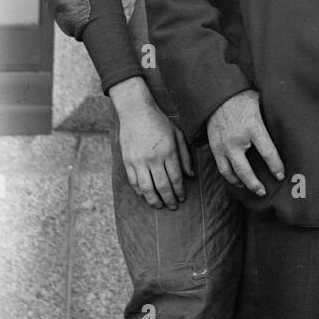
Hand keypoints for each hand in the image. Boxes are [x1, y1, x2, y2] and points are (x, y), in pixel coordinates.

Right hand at [110, 78, 193, 210]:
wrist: (136, 112)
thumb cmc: (160, 122)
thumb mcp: (178, 135)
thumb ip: (185, 156)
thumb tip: (190, 176)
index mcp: (168, 152)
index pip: (175, 178)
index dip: (179, 191)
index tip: (182, 198)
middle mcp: (153, 158)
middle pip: (162, 186)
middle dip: (169, 199)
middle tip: (173, 206)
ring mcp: (139, 160)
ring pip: (147, 188)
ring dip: (154, 200)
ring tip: (160, 206)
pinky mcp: (127, 161)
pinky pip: (133, 181)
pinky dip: (140, 192)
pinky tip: (146, 196)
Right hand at [207, 89, 284, 196]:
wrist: (217, 94)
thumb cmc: (244, 99)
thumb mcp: (262, 105)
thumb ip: (272, 119)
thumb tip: (289, 129)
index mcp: (253, 127)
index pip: (267, 152)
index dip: (275, 166)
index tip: (281, 175)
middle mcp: (236, 139)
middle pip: (245, 170)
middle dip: (255, 184)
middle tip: (264, 191)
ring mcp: (223, 145)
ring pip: (231, 173)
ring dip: (242, 184)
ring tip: (252, 189)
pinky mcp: (214, 147)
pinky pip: (221, 168)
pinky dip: (230, 177)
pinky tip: (238, 180)